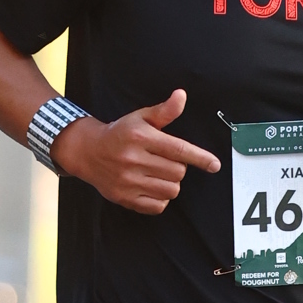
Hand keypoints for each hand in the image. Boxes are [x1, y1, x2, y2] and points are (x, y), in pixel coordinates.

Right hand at [53, 88, 220, 215]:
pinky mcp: (125, 198)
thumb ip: (164, 111)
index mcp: (141, 137)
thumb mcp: (141, 118)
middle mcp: (134, 159)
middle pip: (178, 172)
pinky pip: (157, 206)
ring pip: (170, 190)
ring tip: (158, 174)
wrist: (88, 152)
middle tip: (166, 161)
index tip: (214, 165)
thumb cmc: (119, 134)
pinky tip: (152, 187)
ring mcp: (128, 180)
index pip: (178, 149)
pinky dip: (160, 199)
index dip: (200, 158)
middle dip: (178, 167)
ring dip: (170, 183)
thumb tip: (181, 96)